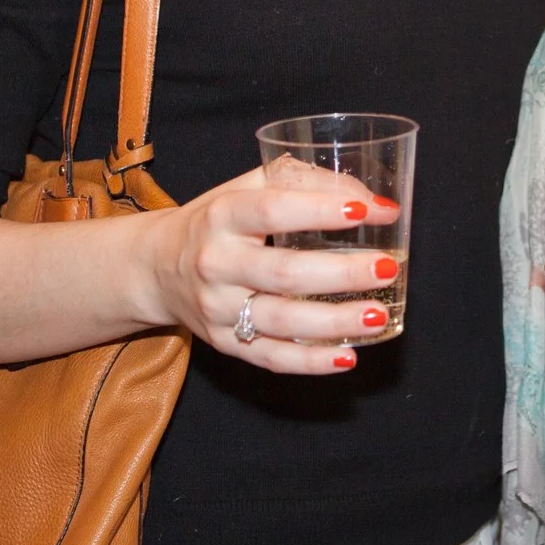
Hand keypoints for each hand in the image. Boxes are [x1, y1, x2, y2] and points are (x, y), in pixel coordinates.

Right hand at [143, 165, 400, 375]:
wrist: (157, 267)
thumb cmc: (218, 221)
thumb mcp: (248, 187)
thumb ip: (304, 182)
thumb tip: (372, 201)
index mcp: (223, 215)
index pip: (273, 210)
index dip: (321, 210)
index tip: (367, 210)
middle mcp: (216, 263)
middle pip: (284, 273)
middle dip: (341, 273)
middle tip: (387, 267)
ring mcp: (218, 309)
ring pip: (281, 322)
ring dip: (335, 321)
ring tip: (378, 314)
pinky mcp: (224, 343)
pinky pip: (271, 358)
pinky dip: (311, 362)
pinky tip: (347, 354)